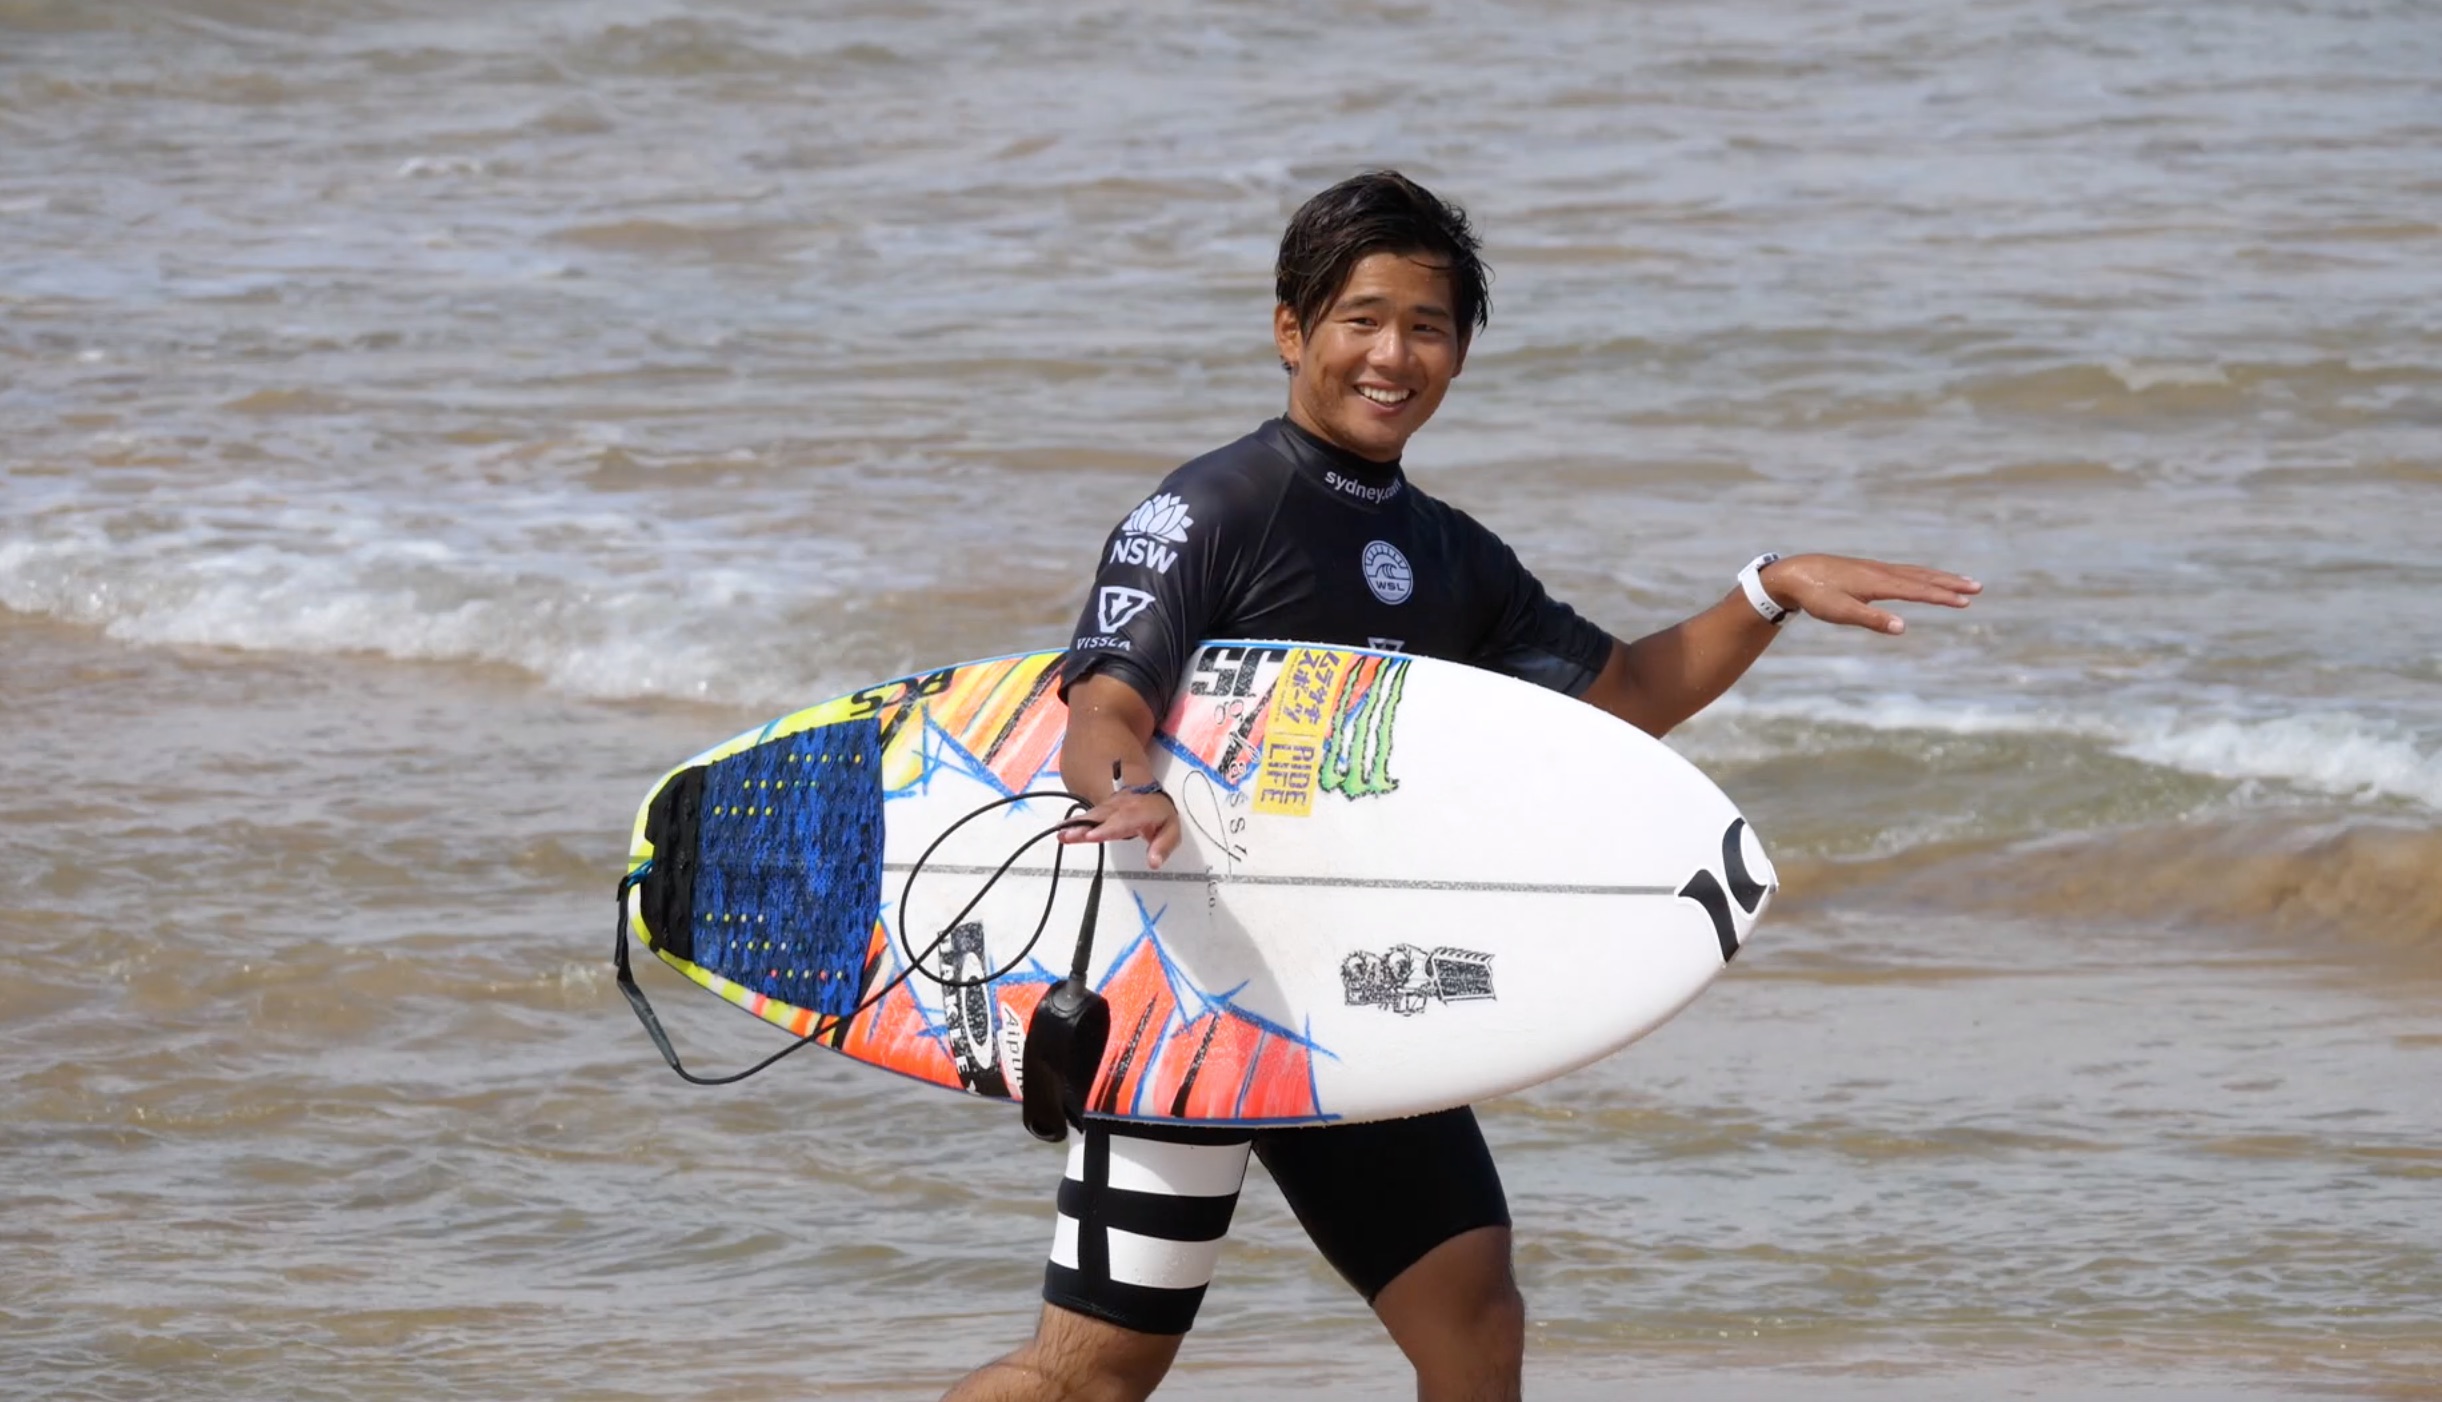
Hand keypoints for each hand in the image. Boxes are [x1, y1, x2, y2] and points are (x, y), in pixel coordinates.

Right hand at [1057, 789, 1181, 869]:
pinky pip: (1087, 816)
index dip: (1106, 828)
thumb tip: (1154, 863)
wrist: (1149, 795)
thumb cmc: (1160, 816)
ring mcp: (1109, 807)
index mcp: (1140, 812)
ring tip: (1061, 835)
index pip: (1122, 820)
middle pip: (1101, 817)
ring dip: (1075, 826)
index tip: (1091, 837)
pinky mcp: (1101, 810)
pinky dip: (1073, 822)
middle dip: (1084, 827)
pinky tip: (1060, 830)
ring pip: (1091, 816)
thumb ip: (1163, 847)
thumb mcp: (1171, 831)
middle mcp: (1121, 807)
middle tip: (1067, 836)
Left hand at [1759, 554, 1979, 634]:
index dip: (1942, 596)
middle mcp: (1882, 572)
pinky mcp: (1870, 571)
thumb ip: (1872, 620)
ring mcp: (1877, 569)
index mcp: (1878, 583)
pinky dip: (1923, 575)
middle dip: (1951, 583)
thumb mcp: (1841, 612)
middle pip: (1923, 577)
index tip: (1966, 601)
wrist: (1795, 573)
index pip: (1918, 590)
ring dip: (1940, 577)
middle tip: (1978, 587)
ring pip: (1916, 572)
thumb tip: (1903, 628)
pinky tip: (1926, 579)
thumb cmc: (1816, 595)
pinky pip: (1905, 572)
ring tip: (1962, 582)